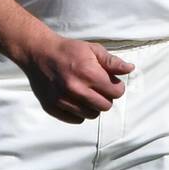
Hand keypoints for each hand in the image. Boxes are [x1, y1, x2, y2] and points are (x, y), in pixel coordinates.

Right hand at [18, 34, 133, 123]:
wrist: (38, 53)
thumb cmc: (69, 50)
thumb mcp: (93, 50)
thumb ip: (112, 62)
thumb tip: (130, 69)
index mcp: (88, 73)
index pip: (116, 92)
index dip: (117, 87)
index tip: (111, 82)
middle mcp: (76, 89)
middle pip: (105, 106)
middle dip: (106, 97)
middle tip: (98, 87)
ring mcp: (62, 100)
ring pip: (91, 115)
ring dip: (92, 106)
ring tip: (86, 92)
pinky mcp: (52, 107)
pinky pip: (76, 119)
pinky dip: (78, 112)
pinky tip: (75, 98)